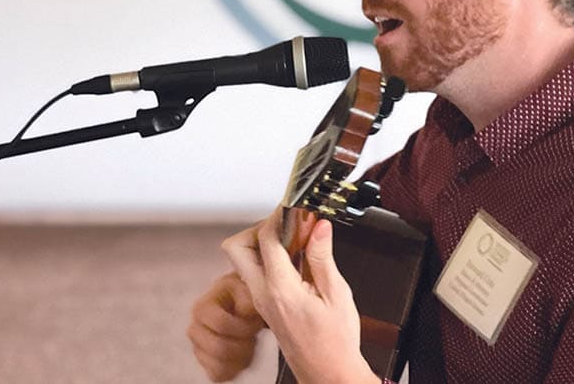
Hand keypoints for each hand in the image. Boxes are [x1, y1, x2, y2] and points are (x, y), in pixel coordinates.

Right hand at [187, 270, 264, 381]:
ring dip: (242, 357)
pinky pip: (218, 375)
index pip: (221, 324)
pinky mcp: (205, 362)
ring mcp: (197, 348)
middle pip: (219, 349)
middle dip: (244, 344)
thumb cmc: (242, 295)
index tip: (256, 323)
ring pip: (219, 366)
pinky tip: (243, 353)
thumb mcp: (246, 288)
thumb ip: (247, 298)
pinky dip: (236, 368)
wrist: (237, 303)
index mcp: (201, 308)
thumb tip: (244, 312)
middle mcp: (194, 329)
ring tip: (249, 342)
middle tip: (254, 335)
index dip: (244, 327)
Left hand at [223, 208, 378, 383]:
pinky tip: (295, 261)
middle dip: (258, 228)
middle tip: (286, 225)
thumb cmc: (335, 342)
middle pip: (236, 248)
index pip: (266, 239)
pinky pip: (255, 274)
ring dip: (262, 244)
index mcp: (280, 289)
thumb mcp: (336, 294)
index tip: (294, 207)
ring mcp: (260, 302)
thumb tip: (318, 226)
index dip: (279, 216)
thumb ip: (322, 257)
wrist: (328, 374)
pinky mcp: (264, 307)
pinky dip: (269, 260)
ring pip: (243, 261)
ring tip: (294, 242)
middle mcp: (262, 295)